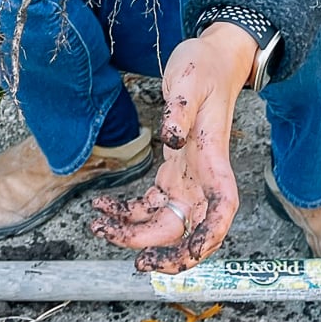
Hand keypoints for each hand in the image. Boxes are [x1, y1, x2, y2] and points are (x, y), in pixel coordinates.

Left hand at [90, 24, 255, 273]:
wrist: (213, 59)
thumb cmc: (203, 67)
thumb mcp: (189, 80)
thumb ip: (180, 110)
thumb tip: (170, 138)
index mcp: (213, 159)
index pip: (221, 208)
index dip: (209, 237)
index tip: (188, 254)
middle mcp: (203, 176)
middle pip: (189, 228)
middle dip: (164, 252)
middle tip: (134, 262)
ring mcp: (188, 177)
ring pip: (164, 221)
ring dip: (135, 234)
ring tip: (99, 228)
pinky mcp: (173, 171)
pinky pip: (151, 205)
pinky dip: (127, 213)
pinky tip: (103, 208)